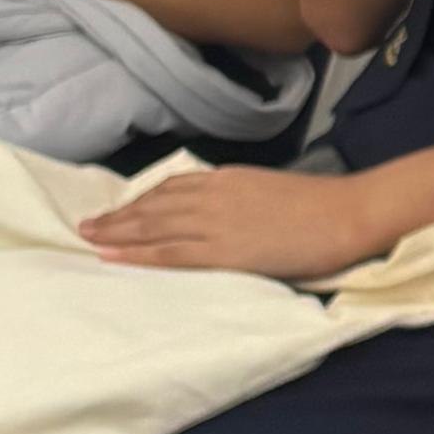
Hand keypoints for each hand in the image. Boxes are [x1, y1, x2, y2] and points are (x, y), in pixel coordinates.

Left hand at [83, 165, 382, 281]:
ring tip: (89, 238)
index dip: (143, 198)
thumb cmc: (323, 207)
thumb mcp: (274, 192)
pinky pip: (167, 252)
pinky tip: (112, 255)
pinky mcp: (221, 250)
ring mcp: (215, 221)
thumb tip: (231, 216)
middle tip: (86, 224)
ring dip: (116, 232)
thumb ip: (244, 200)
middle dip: (118, 215)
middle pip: (153, 204)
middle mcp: (213, 194)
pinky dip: (136, 253)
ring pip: (152, 226)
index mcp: (228, 178)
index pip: (173, 186)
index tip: (122, 207)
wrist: (347, 214)